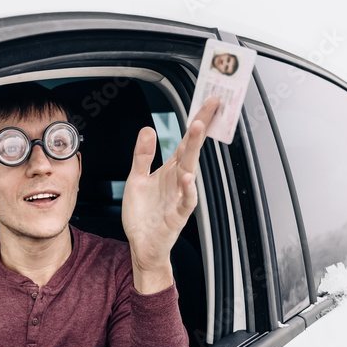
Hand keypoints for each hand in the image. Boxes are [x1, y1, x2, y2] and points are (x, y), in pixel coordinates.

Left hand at [122, 97, 219, 293]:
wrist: (142, 245)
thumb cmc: (142, 215)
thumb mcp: (136, 180)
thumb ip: (142, 156)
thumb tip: (148, 129)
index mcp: (170, 170)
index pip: (185, 141)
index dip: (196, 121)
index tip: (208, 102)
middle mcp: (178, 180)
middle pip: (192, 150)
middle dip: (200, 128)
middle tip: (210, 106)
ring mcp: (180, 197)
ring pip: (190, 170)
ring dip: (195, 151)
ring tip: (197, 130)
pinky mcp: (178, 215)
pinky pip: (186, 200)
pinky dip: (188, 190)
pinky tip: (187, 178)